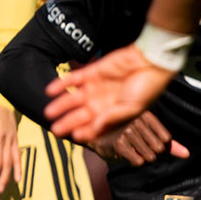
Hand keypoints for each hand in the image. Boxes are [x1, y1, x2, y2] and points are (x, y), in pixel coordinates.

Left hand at [45, 45, 175, 144]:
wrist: (151, 62)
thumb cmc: (148, 87)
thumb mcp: (133, 108)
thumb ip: (113, 118)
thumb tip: (96, 128)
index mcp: (114, 113)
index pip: (95, 126)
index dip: (85, 132)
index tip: (75, 137)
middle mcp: (103, 102)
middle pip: (81, 115)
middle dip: (68, 123)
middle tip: (55, 130)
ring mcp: (97, 87)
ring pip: (73, 99)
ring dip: (61, 105)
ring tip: (49, 112)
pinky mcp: (92, 72)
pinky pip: (73, 79)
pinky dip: (61, 84)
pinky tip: (50, 91)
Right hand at [88, 111, 187, 165]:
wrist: (97, 137)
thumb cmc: (125, 136)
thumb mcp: (149, 136)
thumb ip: (170, 145)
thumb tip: (187, 154)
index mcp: (146, 115)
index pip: (166, 139)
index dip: (160, 145)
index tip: (147, 140)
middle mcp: (137, 120)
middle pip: (159, 149)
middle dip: (150, 152)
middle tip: (137, 145)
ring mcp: (127, 131)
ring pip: (149, 156)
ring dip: (141, 157)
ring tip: (130, 148)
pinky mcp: (118, 143)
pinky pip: (138, 161)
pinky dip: (134, 161)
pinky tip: (125, 153)